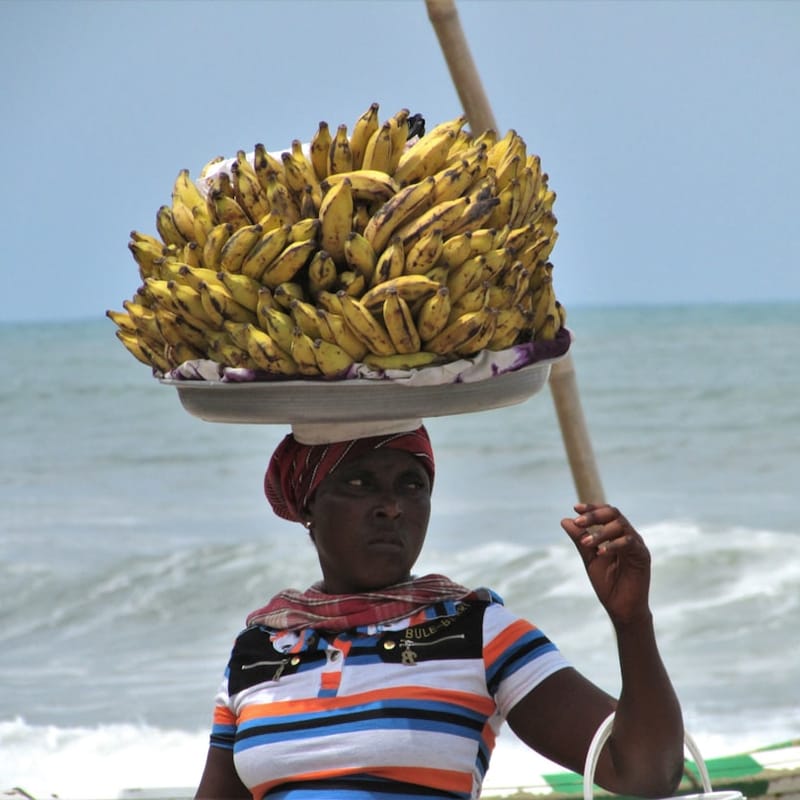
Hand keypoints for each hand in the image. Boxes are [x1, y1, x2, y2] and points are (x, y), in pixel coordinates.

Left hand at [561, 503, 651, 626]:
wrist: (621, 608)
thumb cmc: (608, 583)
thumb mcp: (589, 558)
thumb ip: (580, 539)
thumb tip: (565, 520)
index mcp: (616, 535)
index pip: (606, 513)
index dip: (592, 508)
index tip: (576, 508)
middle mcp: (628, 536)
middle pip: (614, 514)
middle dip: (594, 515)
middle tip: (578, 522)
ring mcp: (637, 545)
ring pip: (620, 526)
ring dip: (601, 532)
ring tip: (586, 543)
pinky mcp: (643, 556)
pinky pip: (629, 543)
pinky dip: (613, 545)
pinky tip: (600, 552)